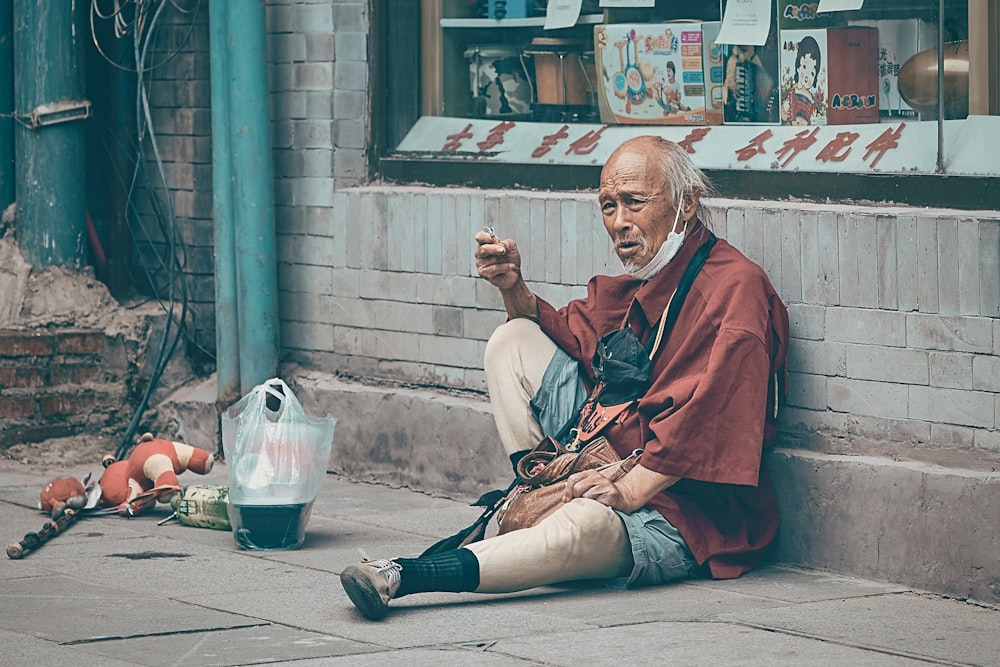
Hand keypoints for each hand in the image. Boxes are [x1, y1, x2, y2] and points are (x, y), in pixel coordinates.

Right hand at [475, 229, 521, 290]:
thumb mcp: (512, 247)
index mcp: (485, 244)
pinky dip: (504, 267)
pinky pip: (494, 269)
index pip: (480, 237)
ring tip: (510, 262)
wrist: (515, 274)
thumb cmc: (510, 260)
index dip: (485, 236)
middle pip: (482, 249)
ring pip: (489, 259)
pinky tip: (510, 267)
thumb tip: (501, 244)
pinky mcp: (483, 273)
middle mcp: (481, 254)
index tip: (493, 238)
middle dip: (494, 249)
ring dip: (502, 260)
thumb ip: (507, 243)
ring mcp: (480, 264)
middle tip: (503, 250)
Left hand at [563, 464, 680, 513]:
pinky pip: (596, 504)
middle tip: (579, 504)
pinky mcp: (611, 494)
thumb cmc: (603, 494)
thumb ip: (578, 486)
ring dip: (587, 504)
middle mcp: (597, 477)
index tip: (567, 500)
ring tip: (592, 505)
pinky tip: (599, 507)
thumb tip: (564, 493)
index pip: (572, 479)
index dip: (567, 491)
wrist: (624, 497)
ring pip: (586, 497)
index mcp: (590, 473)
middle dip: (576, 499)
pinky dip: (595, 508)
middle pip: (578, 488)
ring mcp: (605, 485)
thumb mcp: (590, 486)